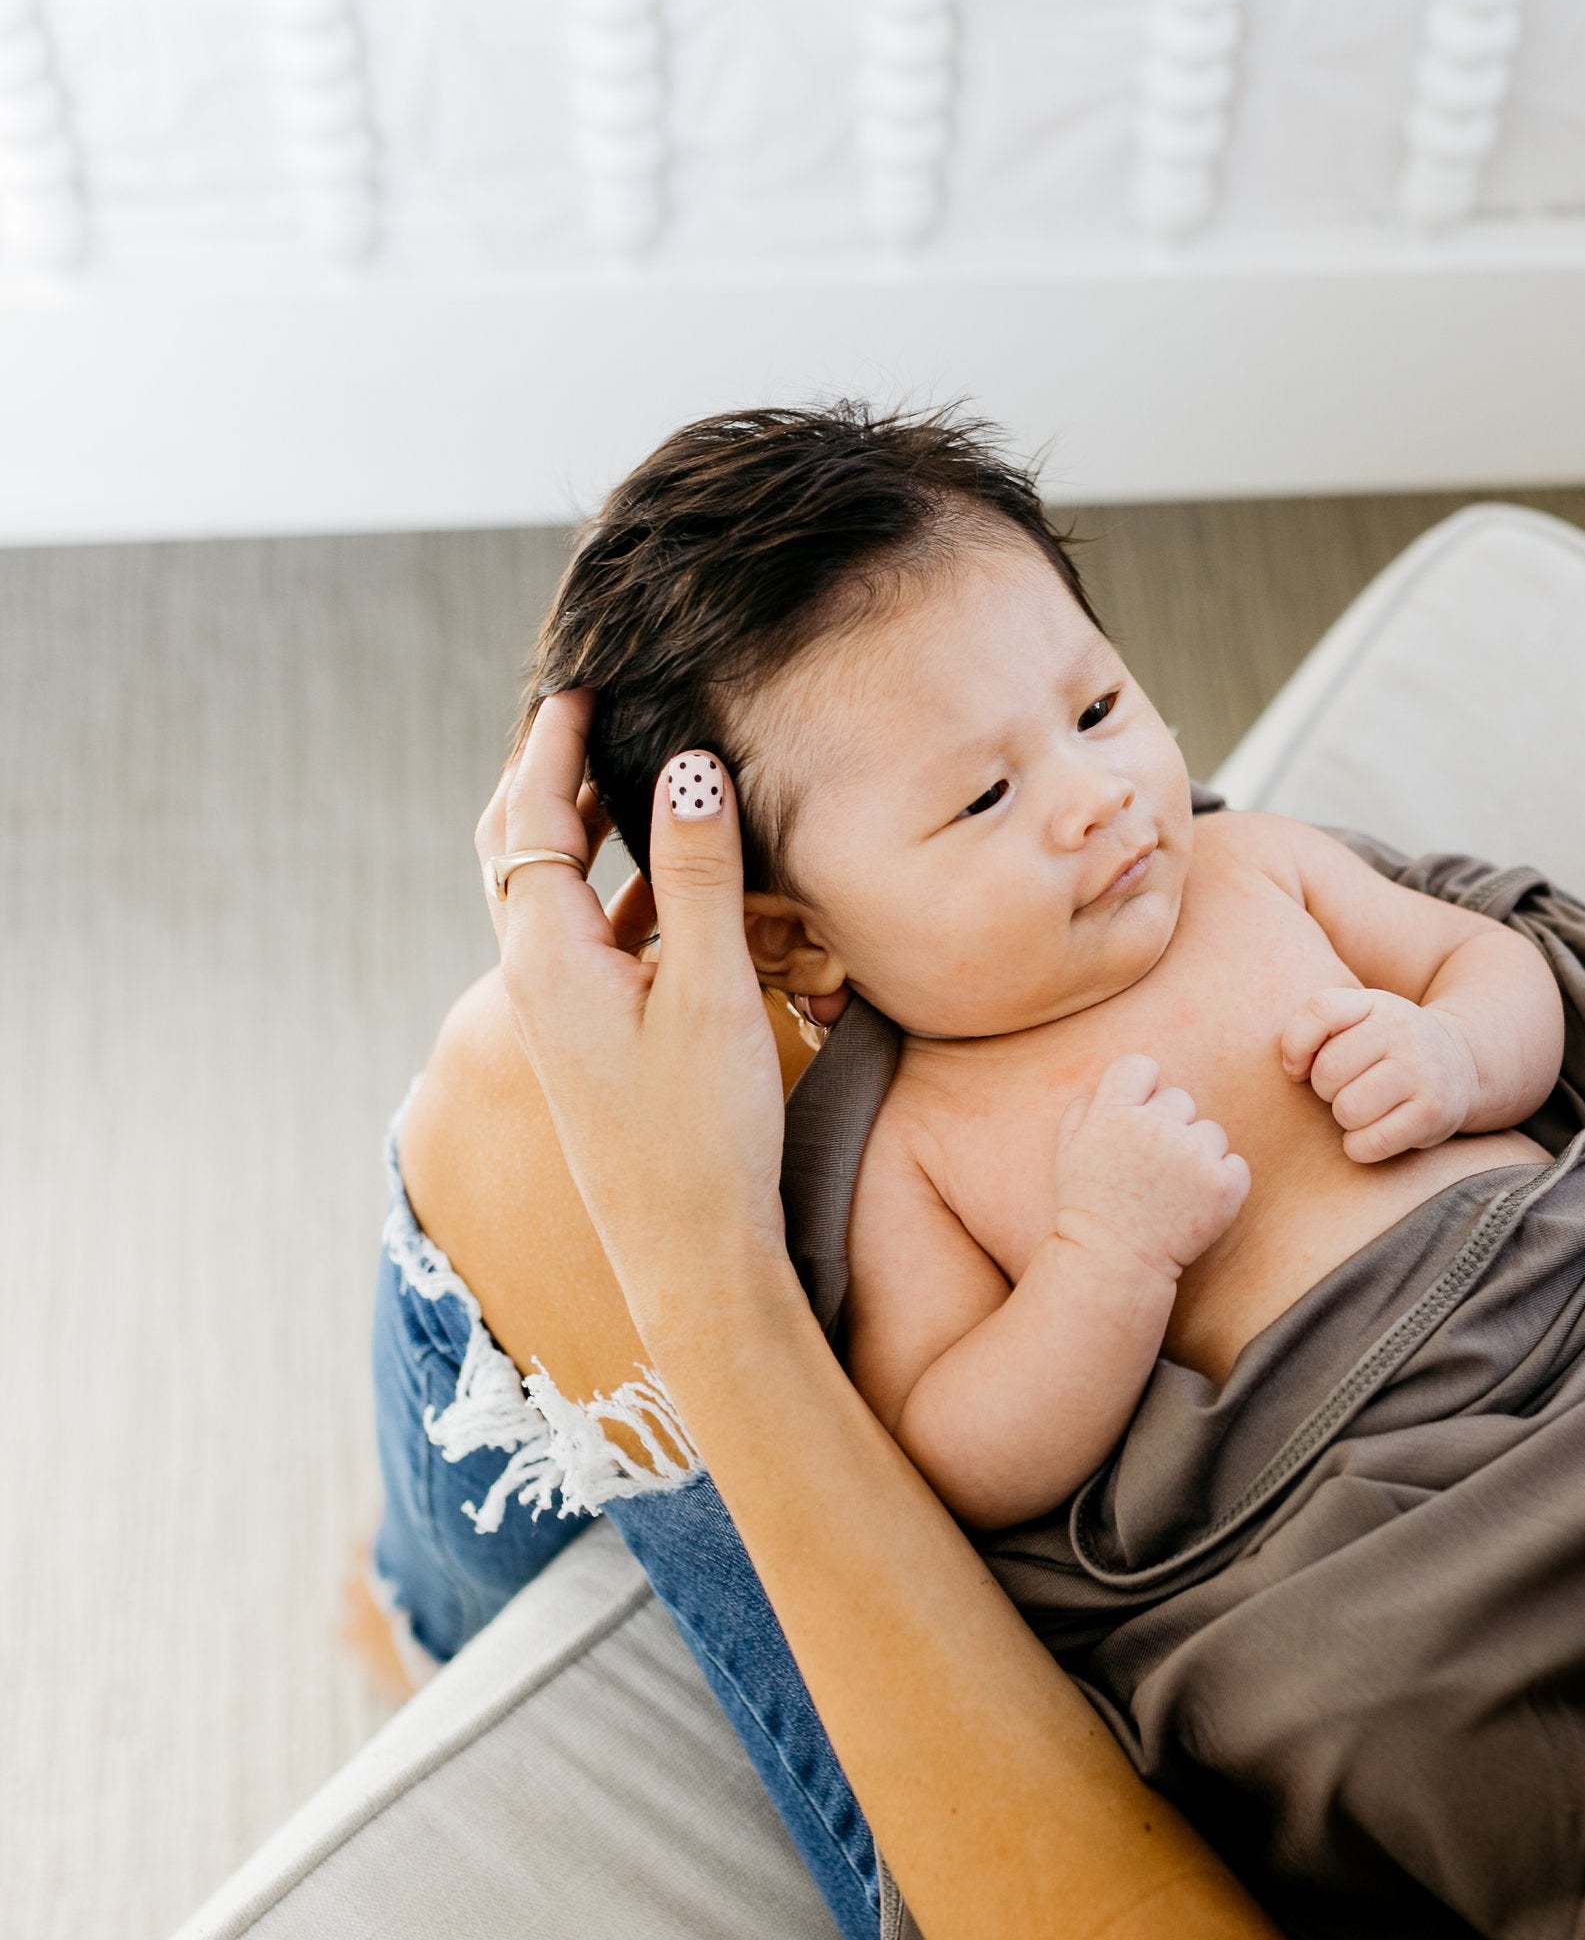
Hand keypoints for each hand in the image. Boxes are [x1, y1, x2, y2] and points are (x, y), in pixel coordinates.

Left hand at [480, 701, 791, 1342]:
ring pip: (561, 894)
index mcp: (547, 955)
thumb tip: (685, 765)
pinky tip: (679, 883)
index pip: (527, 816)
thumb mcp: (709, 992)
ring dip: (593, 831)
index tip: (579, 679)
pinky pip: (599, 940)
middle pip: (521, 848)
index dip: (549, 742)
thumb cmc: (702, 1135)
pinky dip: (628, 891)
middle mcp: (538, 978)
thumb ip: (695, 875)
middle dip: (550, 775)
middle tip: (593, 712)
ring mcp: (564, 1013)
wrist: (694, 1259)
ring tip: (642, 773)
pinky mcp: (596, 1042)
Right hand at [1052, 1055, 1249, 1286]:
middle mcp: (1154, 1127)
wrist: (1115, 1262)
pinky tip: (1194, 1203)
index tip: (1139, 1114)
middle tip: (1151, 1167)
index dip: (1142, 1087)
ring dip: (1197, 1154)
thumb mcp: (1067, 1152)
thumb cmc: (1089, 1206)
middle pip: (1180, 1099)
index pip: (1141, 1066)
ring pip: (1211, 1131)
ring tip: (1172, 1190)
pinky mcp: (1224, 1185)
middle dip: (1170, 1126)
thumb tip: (1109, 1086)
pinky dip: (1222, 1181)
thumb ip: (1084, 1109)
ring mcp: (1193, 1156)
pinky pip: (1235, 1163)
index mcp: (1113, 1113)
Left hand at [1280, 986, 1479, 1162]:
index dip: (1297, 1043)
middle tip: (1347, 1088)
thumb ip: (1312, 1029)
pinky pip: (1370, 1143)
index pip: (1322, 1010)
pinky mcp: (1432, 1112)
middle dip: (1326, 1090)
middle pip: (1328, 1072)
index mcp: (1374, 1004)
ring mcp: (1421, 1071)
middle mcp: (1402, 1031)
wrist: (1459, 1063)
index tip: (1301, 1066)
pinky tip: (1372, 1134)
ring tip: (1363, 1109)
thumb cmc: (1387, 1046)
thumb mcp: (1356, 1019)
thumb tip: (1292, 1069)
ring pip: (1348, 1110)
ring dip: (1345, 1120)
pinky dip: (1360, 1146)